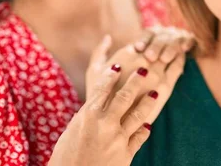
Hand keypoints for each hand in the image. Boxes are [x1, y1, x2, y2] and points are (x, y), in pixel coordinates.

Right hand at [48, 45, 184, 165]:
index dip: (111, 75)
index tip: (117, 65)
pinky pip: (139, 137)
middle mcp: (105, 124)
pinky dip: (145, 130)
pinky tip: (149, 125)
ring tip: (155, 92)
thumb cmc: (65, 159)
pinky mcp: (126, 154)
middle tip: (144, 70)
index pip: (102, 89)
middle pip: (124, 97)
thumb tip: (91, 108)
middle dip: (135, 81)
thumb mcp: (70, 133)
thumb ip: (84, 119)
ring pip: (139, 115)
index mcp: (87, 116)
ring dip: (148, 102)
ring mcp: (118, 139)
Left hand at [134, 26, 194, 62]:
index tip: (137, 48)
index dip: (143, 40)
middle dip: (155, 47)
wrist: (178, 60)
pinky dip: (188, 42)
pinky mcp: (190, 41)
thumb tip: (123, 61)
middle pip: (159, 39)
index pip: (147, 35)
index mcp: (151, 35)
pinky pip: (190, 40)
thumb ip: (134, 57)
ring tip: (164, 59)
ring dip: (169, 49)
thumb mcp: (139, 59)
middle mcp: (164, 34)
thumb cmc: (150, 65)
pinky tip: (185, 48)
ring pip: (173, 41)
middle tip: (149, 57)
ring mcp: (178, 37)